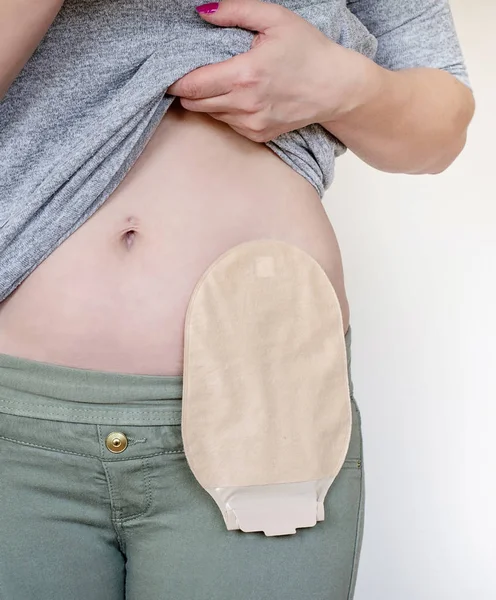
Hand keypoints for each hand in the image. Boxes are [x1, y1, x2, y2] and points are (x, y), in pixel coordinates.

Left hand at [166, 0, 365, 142]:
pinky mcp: (258, 135)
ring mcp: (251, 124)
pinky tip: (238, 96)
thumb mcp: (274, 18)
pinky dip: (224, 110)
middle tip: (189, 74)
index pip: (192, 85)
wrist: (335, 87)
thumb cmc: (307, 50)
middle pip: (194, 104)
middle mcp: (245, 105)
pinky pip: (228, 124)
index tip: (167, 73)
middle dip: (186, 90)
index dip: (174, 80)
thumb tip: (202, 12)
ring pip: (209, 114)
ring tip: (216, 81)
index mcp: (245, 75)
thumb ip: (235, 10)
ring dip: (205, 100)